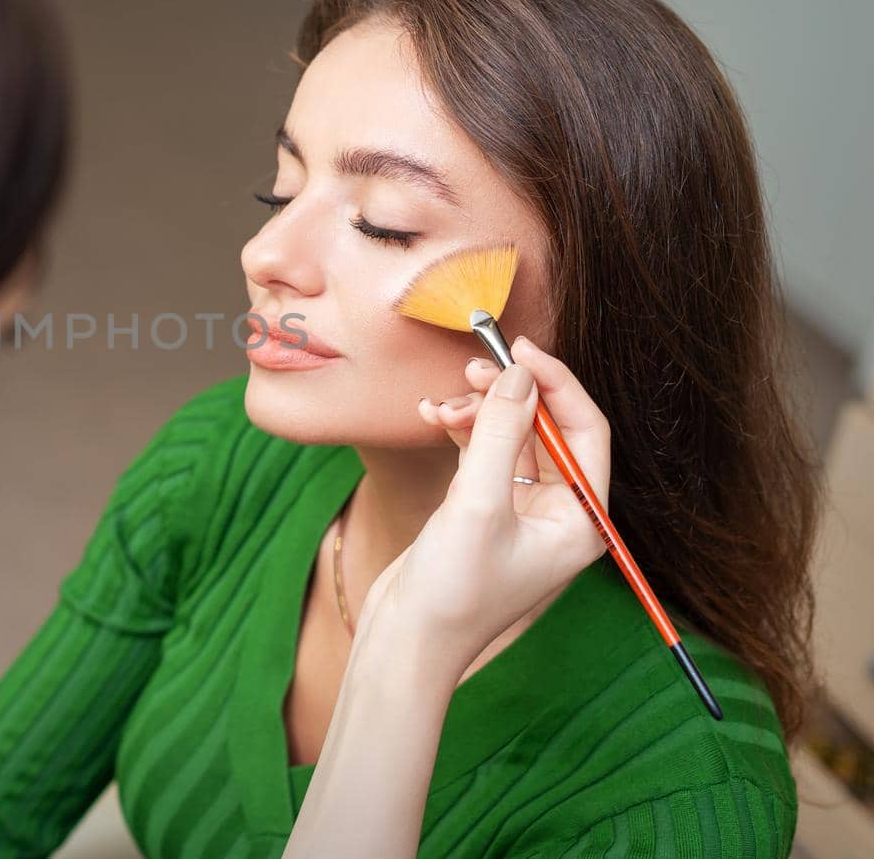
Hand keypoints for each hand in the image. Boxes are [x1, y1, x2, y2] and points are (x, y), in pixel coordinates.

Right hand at [355, 337, 611, 670]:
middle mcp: (559, 514)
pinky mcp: (484, 511)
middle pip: (547, 429)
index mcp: (581, 520)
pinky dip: (460, 431)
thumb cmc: (452, 590)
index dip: (556, 384)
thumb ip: (498, 432)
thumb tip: (517, 374)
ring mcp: (521, 512)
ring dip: (478, 412)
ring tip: (443, 404)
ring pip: (510, 437)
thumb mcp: (476, 503)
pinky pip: (483, 452)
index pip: (585, 431)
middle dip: (510, 395)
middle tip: (473, 366)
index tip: (519, 350)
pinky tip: (432, 418)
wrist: (406, 642)